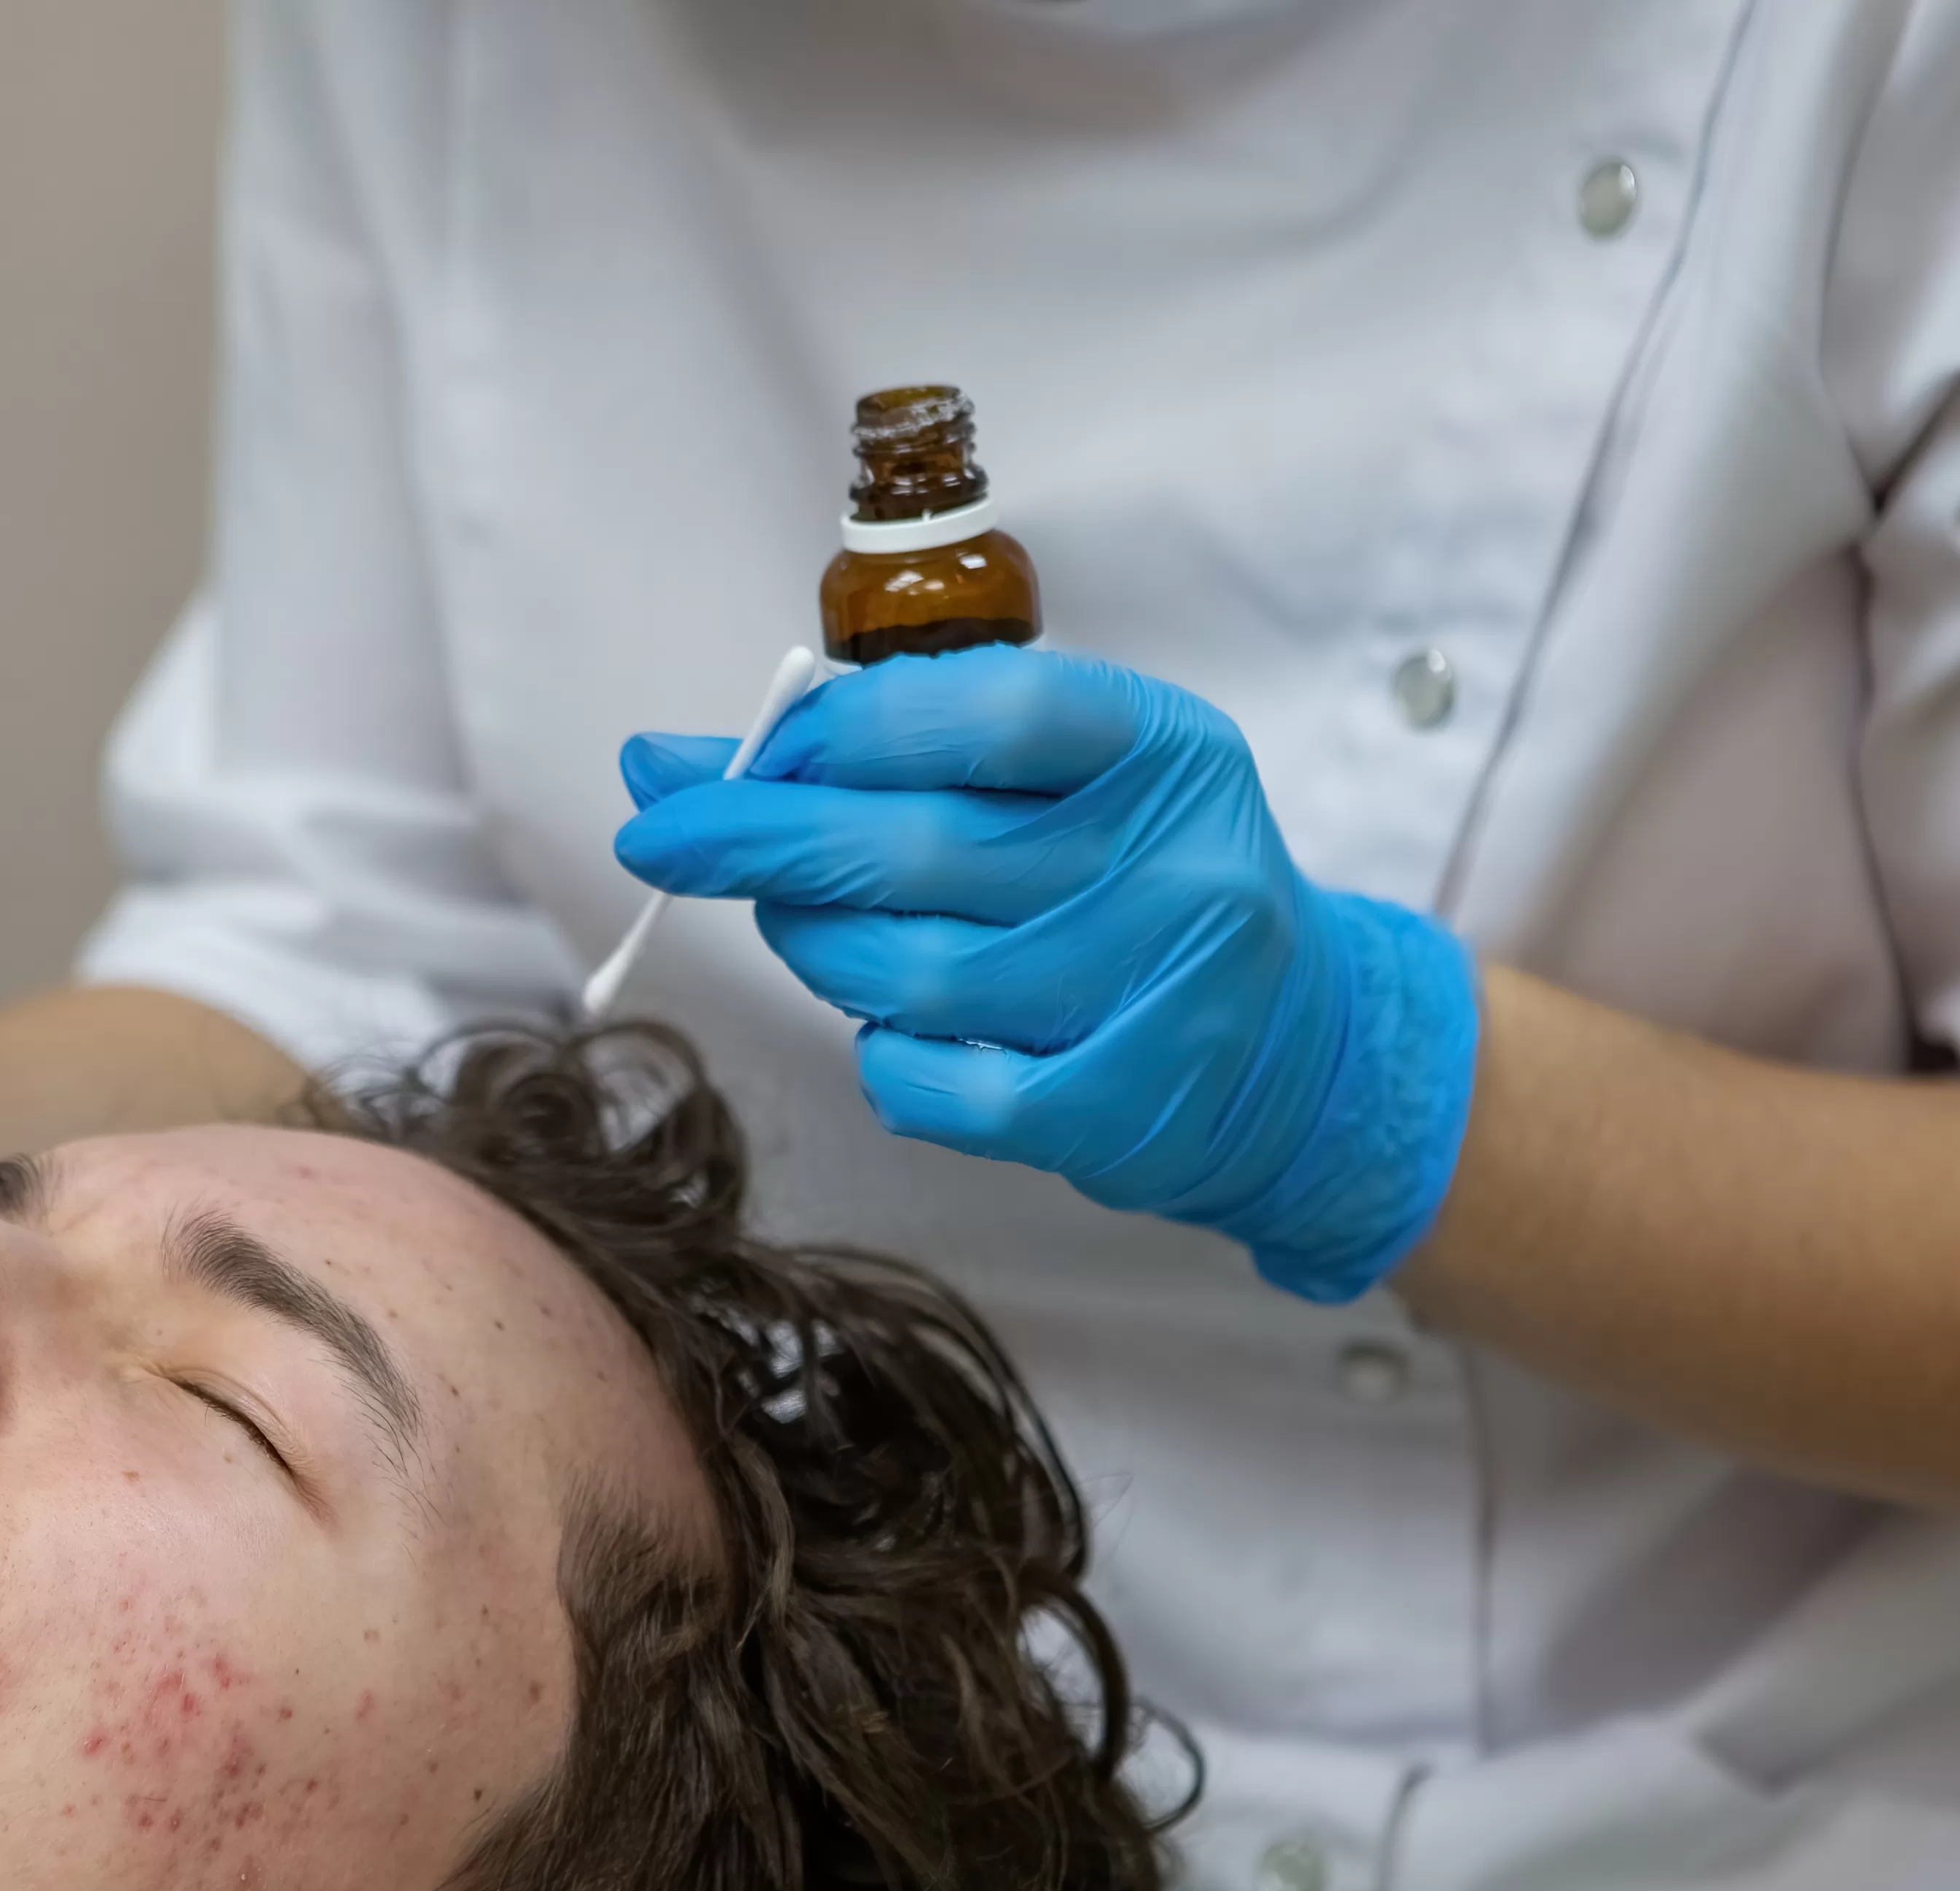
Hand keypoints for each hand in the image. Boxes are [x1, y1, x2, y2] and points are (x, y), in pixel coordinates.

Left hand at [612, 646, 1478, 1302]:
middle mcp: (1175, 864)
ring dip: (816, 949)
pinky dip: (884, 1056)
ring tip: (804, 929)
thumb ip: (889, 752)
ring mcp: (1152, 995)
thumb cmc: (1132, 884)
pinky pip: (937, 1086)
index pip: (988, 711)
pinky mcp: (1118, 1111)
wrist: (1297, 1051)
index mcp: (1164, 749)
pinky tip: (893, 1029)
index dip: (842, 731)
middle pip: (919, 848)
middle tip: (661, 836)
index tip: (740, 750)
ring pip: (912, 973)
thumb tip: (665, 764)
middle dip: (761, 838)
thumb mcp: (1057, 782)